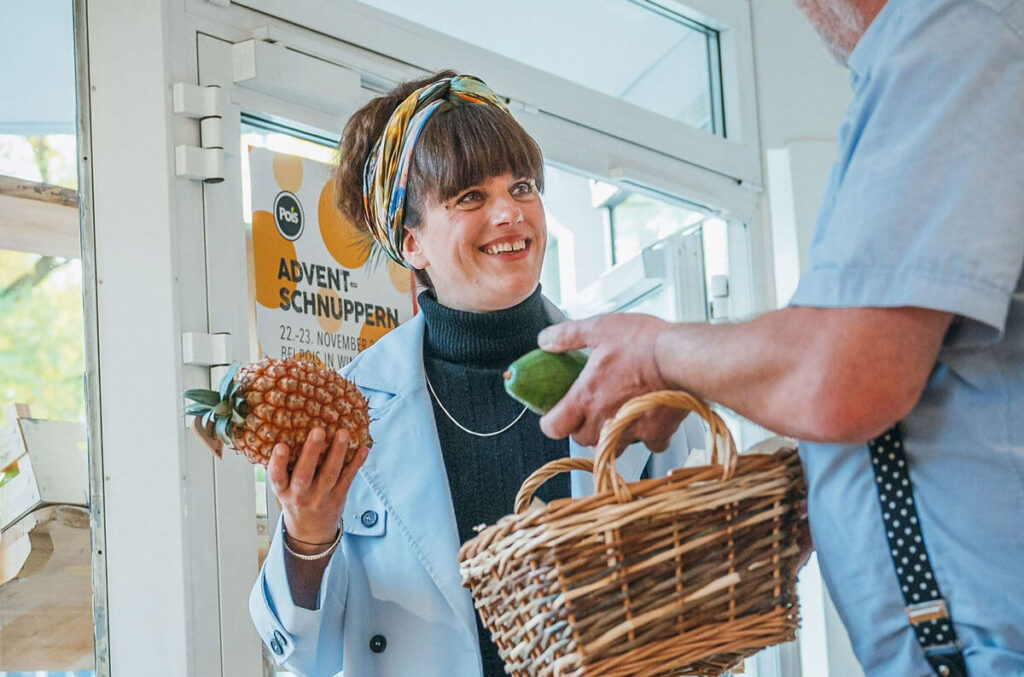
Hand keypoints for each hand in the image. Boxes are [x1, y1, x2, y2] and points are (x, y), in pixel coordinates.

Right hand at [268, 427, 368, 550]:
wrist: (310, 531)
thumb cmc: (296, 499)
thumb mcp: (283, 488)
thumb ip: (285, 468)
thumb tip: (286, 432)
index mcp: (283, 491)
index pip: (277, 477)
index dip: (278, 462)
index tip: (281, 445)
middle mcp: (300, 496)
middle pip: (305, 475)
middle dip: (311, 452)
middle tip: (318, 431)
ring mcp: (320, 498)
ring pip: (329, 474)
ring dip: (337, 452)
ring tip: (343, 433)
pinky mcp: (338, 498)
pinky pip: (348, 479)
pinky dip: (356, 463)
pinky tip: (363, 449)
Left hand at [538, 313, 686, 450]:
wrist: (684, 358)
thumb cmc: (644, 343)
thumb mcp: (600, 328)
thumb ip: (568, 335)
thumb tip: (545, 340)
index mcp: (586, 397)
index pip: (554, 427)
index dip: (551, 423)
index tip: (555, 416)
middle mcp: (605, 419)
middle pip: (581, 439)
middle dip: (581, 428)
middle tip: (588, 410)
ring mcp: (631, 430)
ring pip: (610, 448)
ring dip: (608, 436)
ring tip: (614, 417)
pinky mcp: (657, 434)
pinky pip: (647, 445)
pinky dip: (646, 436)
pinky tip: (647, 419)